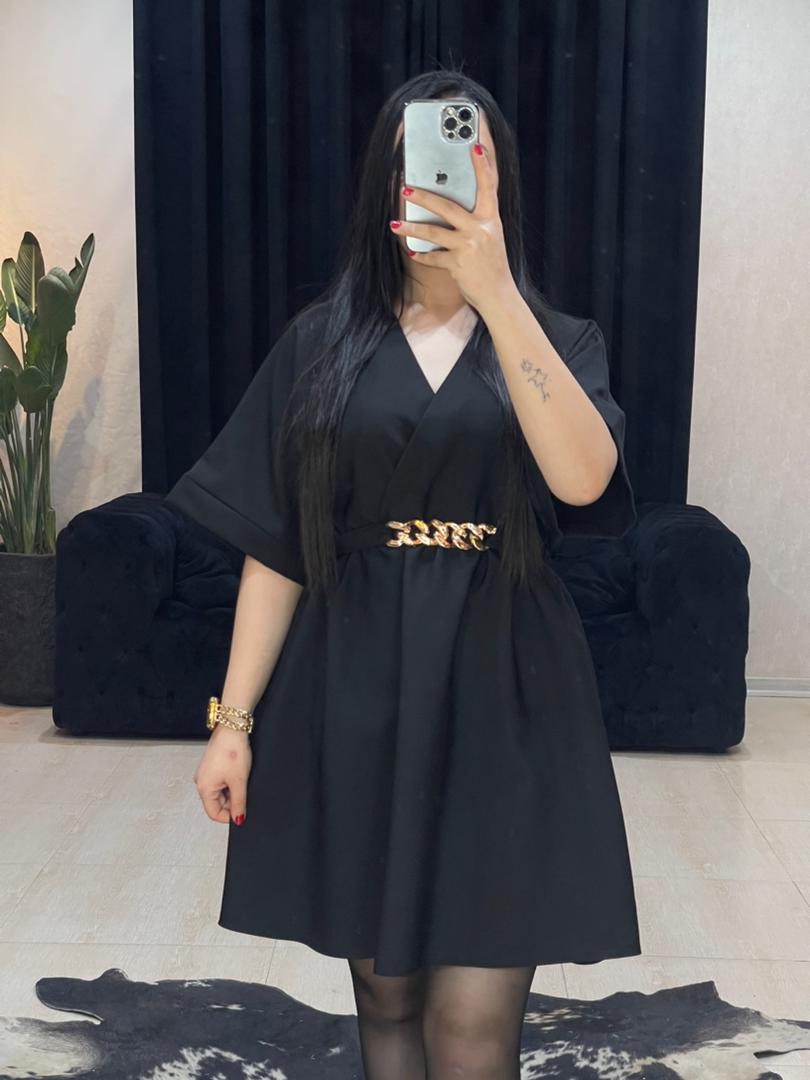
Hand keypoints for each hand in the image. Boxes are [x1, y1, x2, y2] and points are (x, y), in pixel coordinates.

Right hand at [192, 724, 251, 825]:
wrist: (232, 728)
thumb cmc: (232, 750)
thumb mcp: (239, 781)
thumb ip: (239, 803)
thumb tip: (238, 819)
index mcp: (204, 788)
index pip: (214, 813)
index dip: (229, 816)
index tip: (241, 814)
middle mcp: (201, 781)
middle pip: (217, 803)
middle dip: (232, 801)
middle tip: (243, 790)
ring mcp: (206, 773)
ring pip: (220, 792)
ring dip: (232, 790)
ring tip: (240, 777)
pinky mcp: (211, 766)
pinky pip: (220, 781)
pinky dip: (230, 781)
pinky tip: (238, 772)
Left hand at [390, 141, 514, 309]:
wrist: (499, 295)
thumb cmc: (492, 265)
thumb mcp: (490, 237)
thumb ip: (476, 221)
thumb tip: (450, 207)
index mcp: (491, 219)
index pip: (488, 186)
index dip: (482, 165)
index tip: (475, 145)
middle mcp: (480, 229)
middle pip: (447, 207)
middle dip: (423, 197)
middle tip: (405, 189)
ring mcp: (468, 246)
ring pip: (433, 232)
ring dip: (411, 228)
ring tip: (394, 225)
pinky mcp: (458, 264)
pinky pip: (433, 258)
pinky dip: (422, 256)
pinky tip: (412, 253)